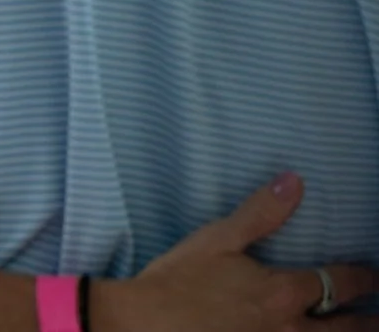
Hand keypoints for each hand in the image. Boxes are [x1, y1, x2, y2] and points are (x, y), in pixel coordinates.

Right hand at [92, 174, 378, 330]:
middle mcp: (290, 327)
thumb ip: (260, 213)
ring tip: (364, 331)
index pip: (339, 282)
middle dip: (370, 319)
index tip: (376, 276)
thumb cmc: (177, 280)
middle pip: (347, 327)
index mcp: (284, 292)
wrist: (143, 323)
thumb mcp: (217, 239)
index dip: (364, 278)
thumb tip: (294, 182)